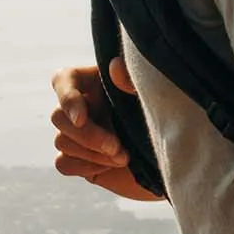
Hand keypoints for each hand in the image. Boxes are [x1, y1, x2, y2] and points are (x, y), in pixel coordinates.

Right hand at [50, 59, 158, 201]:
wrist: (175, 161)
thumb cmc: (167, 121)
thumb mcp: (155, 98)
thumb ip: (134, 82)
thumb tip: (115, 66)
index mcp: (94, 83)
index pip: (62, 80)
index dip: (67, 98)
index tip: (82, 118)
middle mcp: (83, 107)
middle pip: (58, 117)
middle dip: (88, 135)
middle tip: (118, 147)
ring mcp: (79, 135)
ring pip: (62, 141)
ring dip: (92, 153)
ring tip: (124, 157)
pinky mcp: (80, 160)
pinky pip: (63, 163)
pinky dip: (85, 166)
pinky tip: (110, 167)